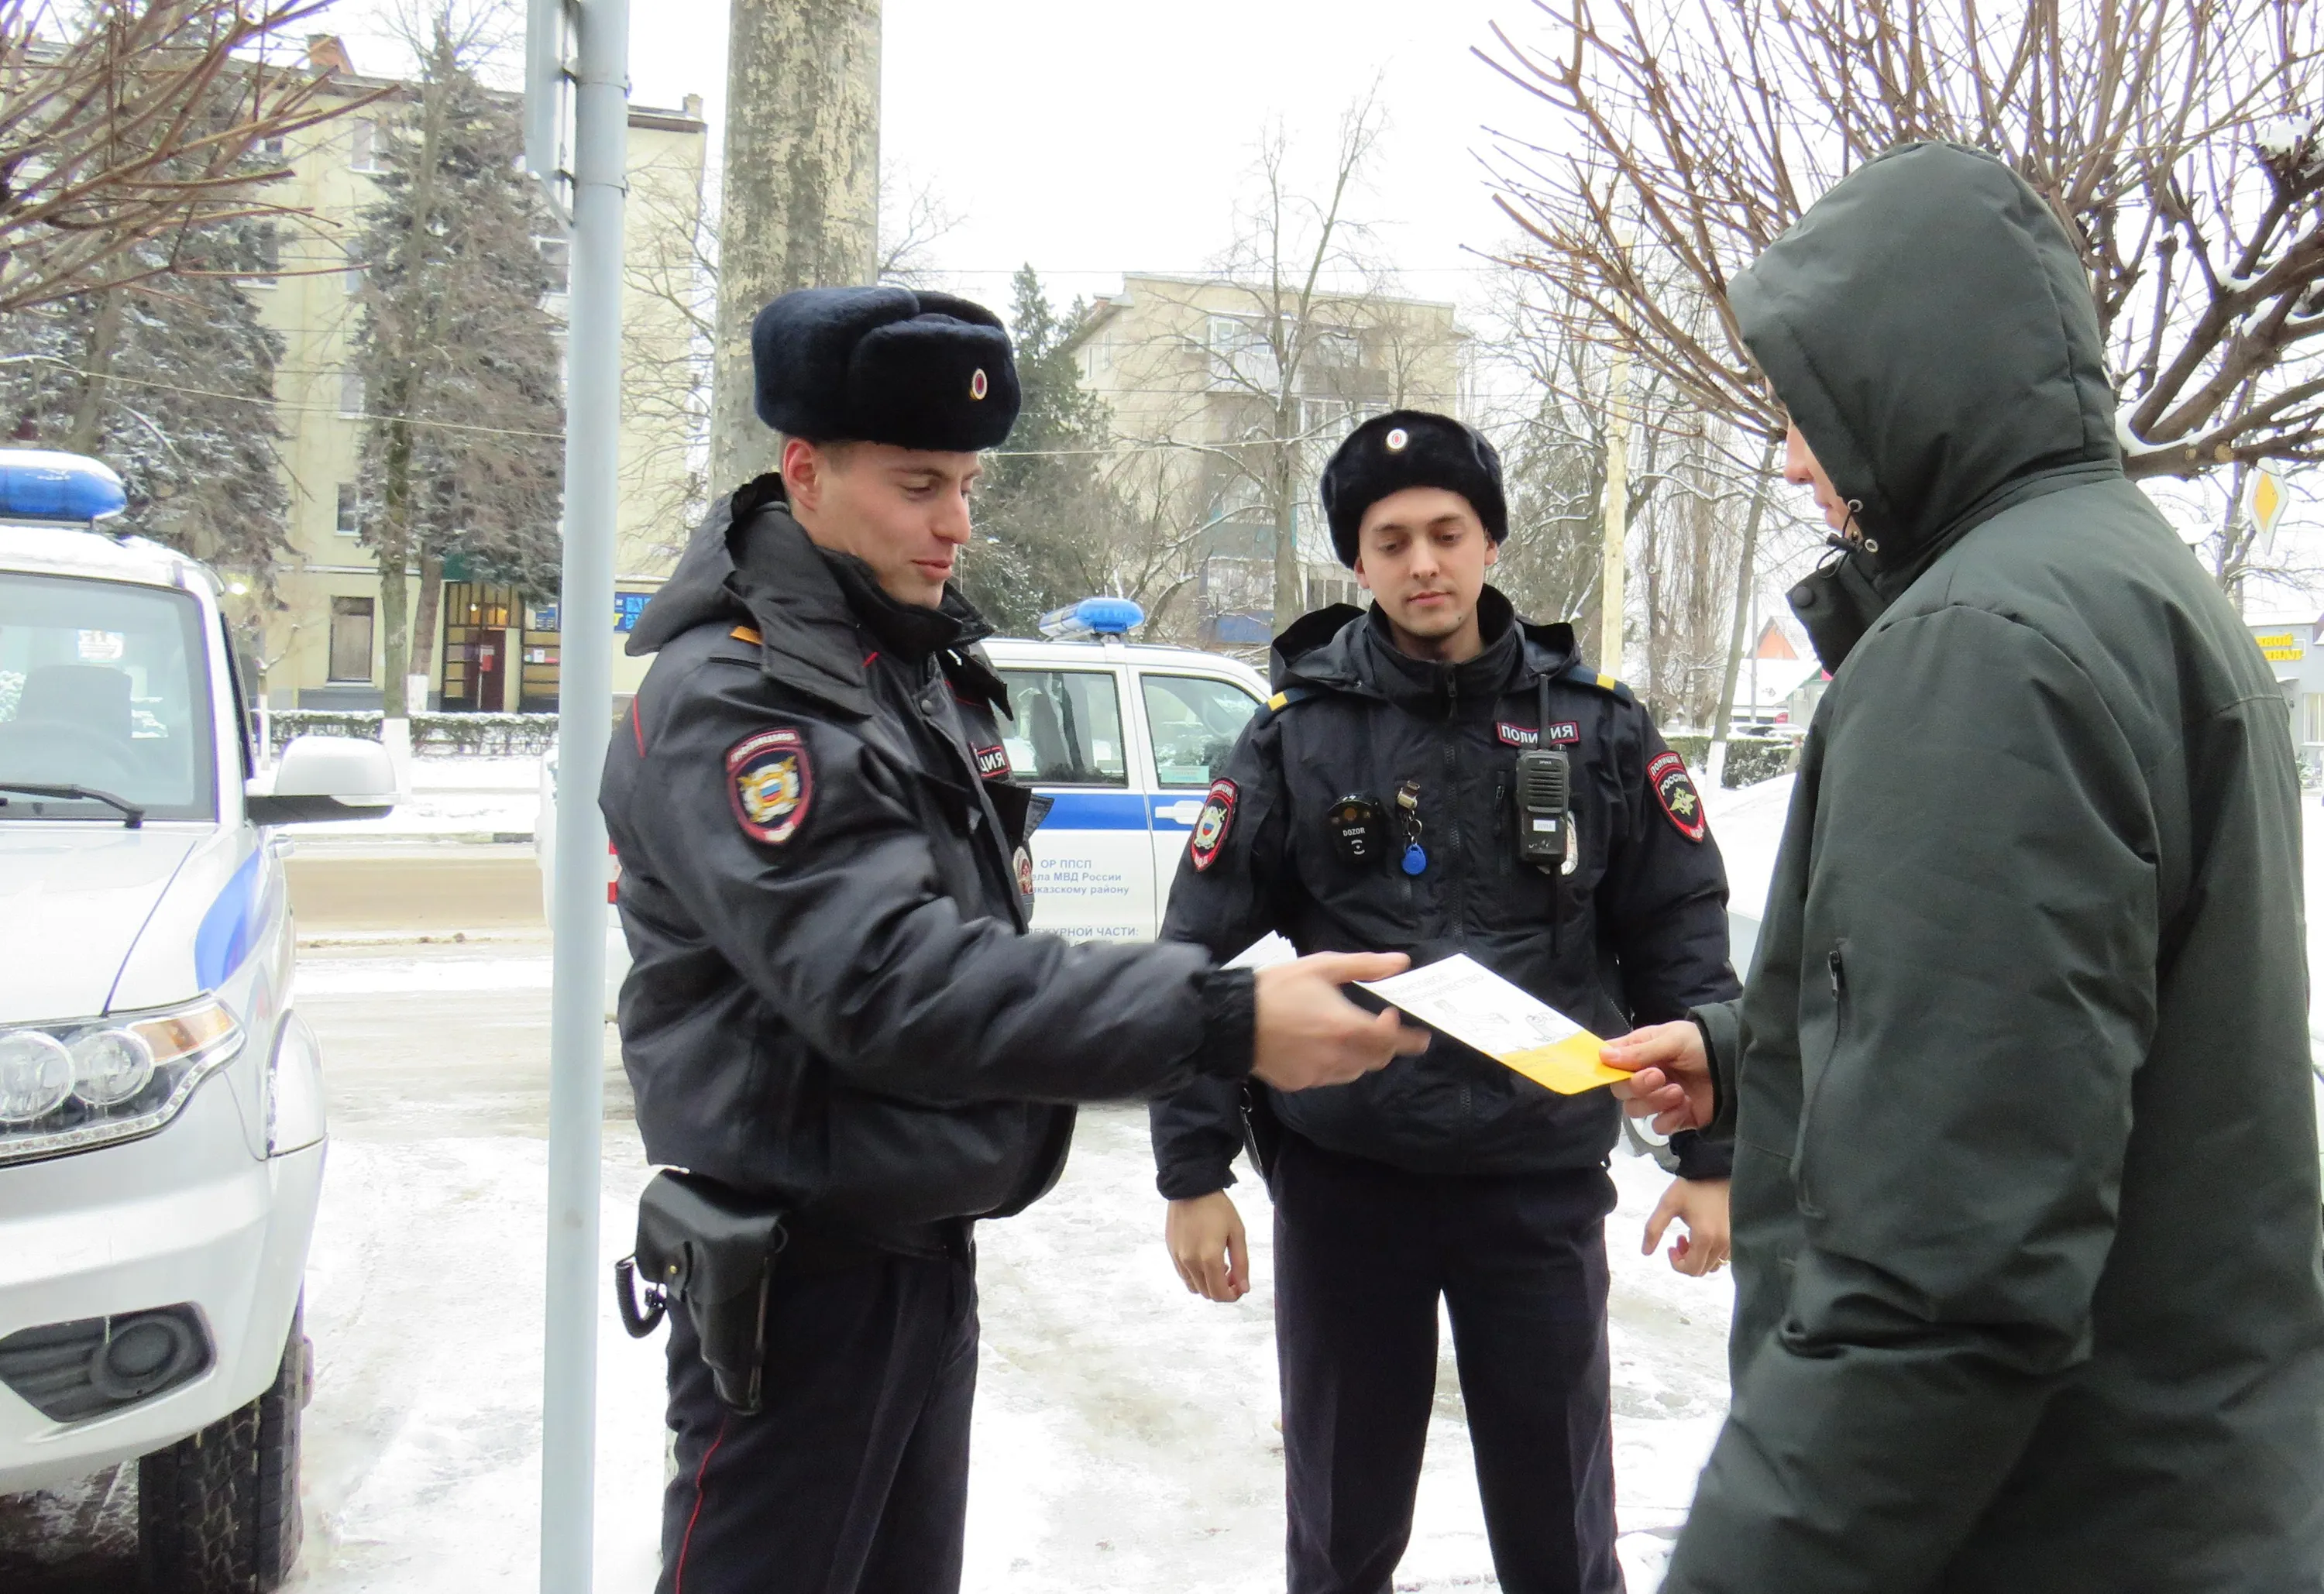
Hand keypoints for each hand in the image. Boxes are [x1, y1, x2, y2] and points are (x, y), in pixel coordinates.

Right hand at [1165, 1191, 1248, 1301]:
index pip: (1220, 1294)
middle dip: (1222, 1289)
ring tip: (1217, 1265)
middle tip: (1232, 1273)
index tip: (1240, 1286)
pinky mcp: (1171, 1252)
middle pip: (1207, 1293)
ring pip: (1193, 1287)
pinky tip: (1203, 1258)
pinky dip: (1195, 1275)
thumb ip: (1241, 1263)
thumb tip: (1244, 1288)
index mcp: (1210, 1258)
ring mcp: (1178, 1258)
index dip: (1232, 1296)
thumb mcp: (1237, 1233)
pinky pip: (1183, 1275)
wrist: (1191, 1187)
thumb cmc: (1218, 1208)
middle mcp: (1190, 1262)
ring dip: (1207, 1284)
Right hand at [1251, 952, 1430, 1091]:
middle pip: (1377, 1059)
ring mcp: (1319, 1073)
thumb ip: (1365, 966)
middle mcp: (1338, 1056)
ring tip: (1348, 1035)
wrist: (1231, 1019)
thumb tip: (1401, 963)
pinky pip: (1328, 1077)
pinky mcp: (1300, 1083)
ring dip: (1362, 1056)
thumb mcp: (1322, 967)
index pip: (1393, 1040)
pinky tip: (1319, 1047)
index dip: (1409, 1039)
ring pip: (1355, 1071)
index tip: (1417, 1033)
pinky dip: (1334, 1064)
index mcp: (1347, 1026)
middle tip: (1381, 1027)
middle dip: (1386, 1045)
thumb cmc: (1277, 988)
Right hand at [1601, 1019, 1713, 1133]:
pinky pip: (1659, 1126)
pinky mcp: (1675, 1118)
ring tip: (1678, 1091)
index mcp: (1639, 1053)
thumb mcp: (1672, 1040)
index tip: (1620, 1069)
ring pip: (1636, 1111)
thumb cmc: (1701, 1044)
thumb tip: (1603, 1056)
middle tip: (1659, 1076)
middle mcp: (1644, 1077)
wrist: (1735, 1065)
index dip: (1610, 1069)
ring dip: (1655, 1102)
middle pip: (1621, 1091)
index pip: (1610, 1064)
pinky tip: (1686, 1105)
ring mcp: (1658, 1099)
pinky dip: (1670, 1118)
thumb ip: (1640, 1052)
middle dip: (1638, 1086)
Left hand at [1644, 1177, 1730, 1276]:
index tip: (1670, 1246)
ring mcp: (1733, 1240)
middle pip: (1701, 1270)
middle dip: (1686, 1260)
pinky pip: (1724, 1257)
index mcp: (1705, 1237)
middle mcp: (1723, 1243)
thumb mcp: (1667, 1204)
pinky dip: (1711, 1253)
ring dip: (1698, 1257)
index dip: (1676, 1264)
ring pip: (1713, 1265)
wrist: (1716, 1170)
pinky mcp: (1737, 1235)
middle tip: (1679, 1239)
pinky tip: (1704, 1235)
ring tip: (1690, 1237)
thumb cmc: (1691, 1186)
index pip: (1691, 1269)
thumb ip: (1653, 1229)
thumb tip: (1645, 1252)